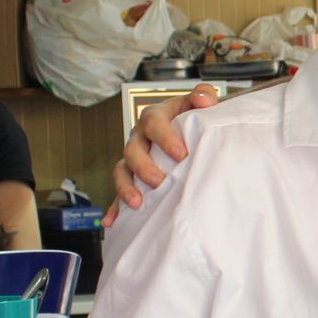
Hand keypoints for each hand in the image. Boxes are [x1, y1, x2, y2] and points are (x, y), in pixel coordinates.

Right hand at [104, 83, 219, 225]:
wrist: (189, 131)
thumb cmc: (193, 118)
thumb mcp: (199, 103)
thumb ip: (204, 95)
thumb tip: (205, 99)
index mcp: (154, 118)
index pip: (154, 123)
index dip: (165, 138)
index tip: (181, 154)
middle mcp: (139, 138)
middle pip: (133, 150)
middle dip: (144, 167)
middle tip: (159, 181)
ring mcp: (133, 159)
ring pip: (122, 171)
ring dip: (126, 188)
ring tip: (137, 203)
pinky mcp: (132, 178)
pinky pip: (118, 194)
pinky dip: (114, 208)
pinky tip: (112, 222)